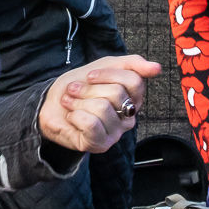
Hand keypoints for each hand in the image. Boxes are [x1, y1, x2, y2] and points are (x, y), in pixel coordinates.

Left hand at [38, 54, 158, 151]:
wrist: (52, 104)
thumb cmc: (80, 86)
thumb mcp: (104, 66)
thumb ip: (131, 64)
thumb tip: (157, 67)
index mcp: (133, 98)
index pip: (134, 81)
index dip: (107, 75)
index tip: (89, 76)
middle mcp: (128, 117)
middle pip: (116, 94)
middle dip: (88, 89)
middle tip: (74, 90)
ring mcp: (116, 133)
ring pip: (102, 108)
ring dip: (78, 102)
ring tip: (70, 103)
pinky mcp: (101, 145)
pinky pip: (92, 124)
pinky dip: (75, 115)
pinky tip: (71, 117)